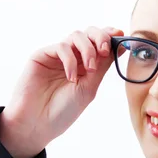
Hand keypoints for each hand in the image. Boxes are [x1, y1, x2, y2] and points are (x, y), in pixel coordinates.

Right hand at [0, 26, 123, 157]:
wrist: (37, 124)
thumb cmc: (62, 111)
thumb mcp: (89, 88)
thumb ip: (102, 67)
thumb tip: (119, 46)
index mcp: (85, 66)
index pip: (99, 43)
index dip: (110, 36)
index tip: (120, 35)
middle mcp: (72, 58)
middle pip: (89, 34)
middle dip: (101, 37)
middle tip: (104, 51)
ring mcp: (57, 57)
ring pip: (76, 36)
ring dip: (88, 49)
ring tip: (89, 69)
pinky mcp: (42, 56)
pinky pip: (61, 47)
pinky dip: (70, 60)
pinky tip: (70, 77)